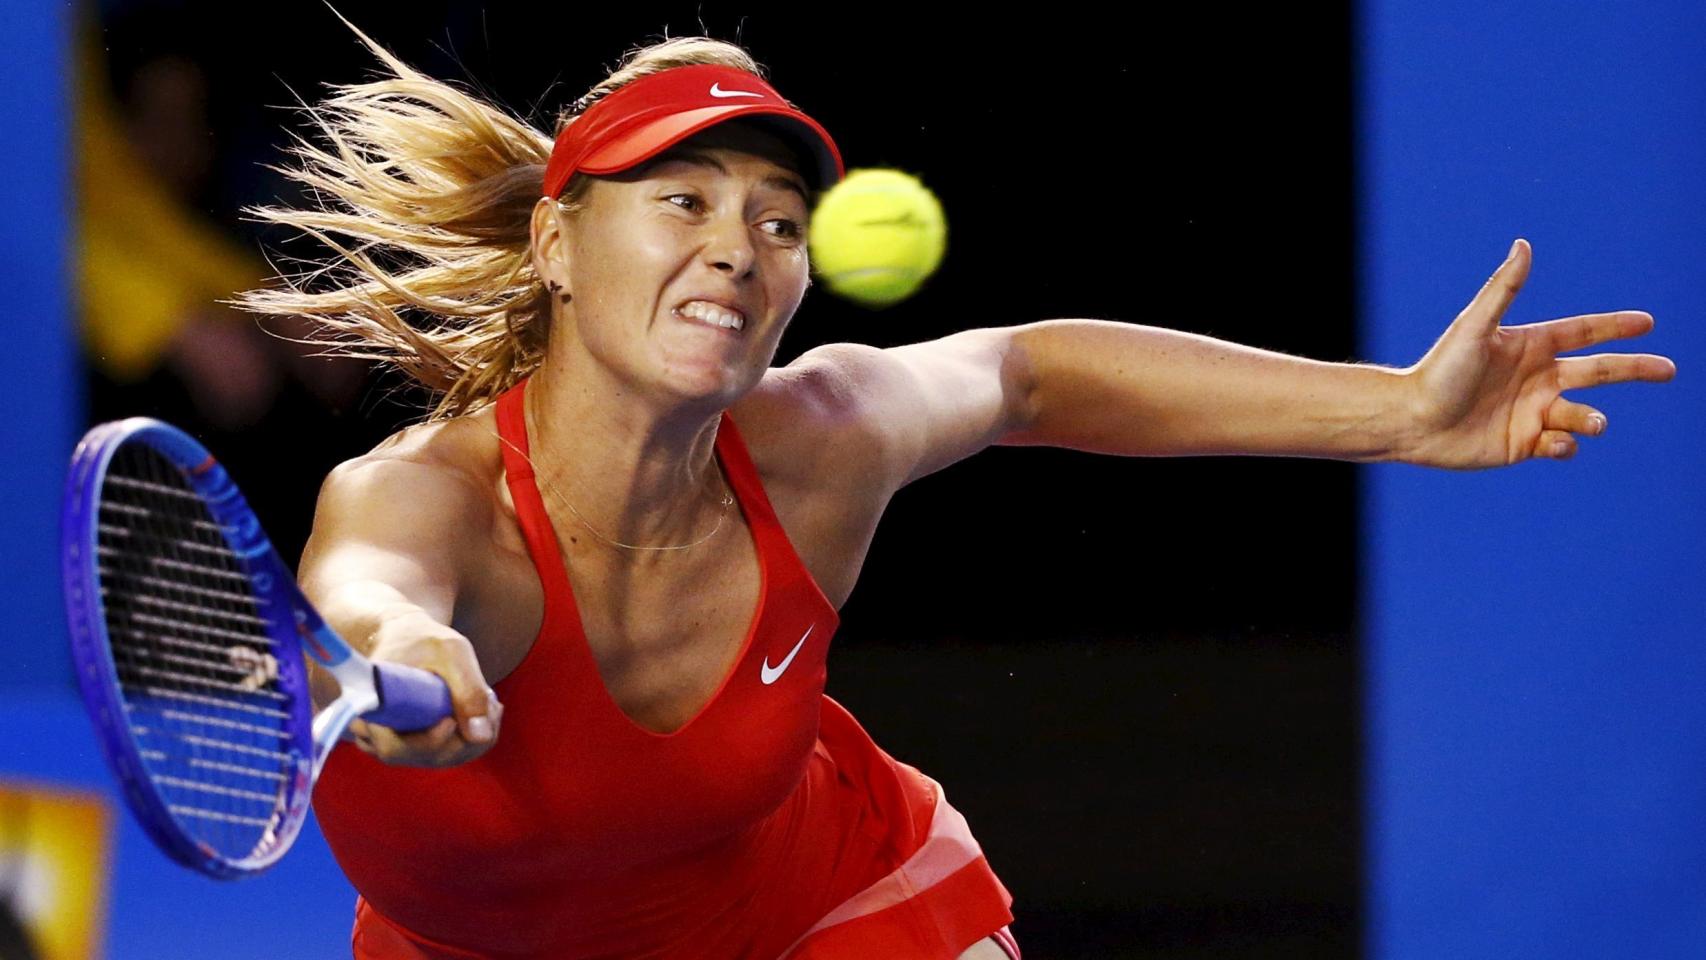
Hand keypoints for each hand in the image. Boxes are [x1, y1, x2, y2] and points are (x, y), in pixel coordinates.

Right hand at [340, 609, 504, 767]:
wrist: (407, 638)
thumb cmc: (423, 640)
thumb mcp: (450, 651)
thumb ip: (467, 688)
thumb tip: (480, 736)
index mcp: (372, 708)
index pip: (395, 747)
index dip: (429, 742)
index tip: (452, 720)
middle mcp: (377, 735)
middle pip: (426, 756)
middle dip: (466, 735)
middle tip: (490, 701)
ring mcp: (398, 745)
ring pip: (445, 757)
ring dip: (475, 734)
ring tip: (488, 699)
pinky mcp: (418, 747)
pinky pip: (453, 753)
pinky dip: (474, 737)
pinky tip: (483, 710)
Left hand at [1398, 239, 1675, 468]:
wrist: (1411, 421)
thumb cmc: (1438, 371)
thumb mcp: (1474, 327)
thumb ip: (1503, 289)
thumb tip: (1523, 245)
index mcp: (1529, 347)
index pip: (1582, 332)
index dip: (1614, 327)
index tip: (1648, 322)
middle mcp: (1537, 378)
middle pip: (1598, 371)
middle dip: (1634, 369)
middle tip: (1669, 369)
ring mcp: (1533, 412)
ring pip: (1582, 413)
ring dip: (1592, 418)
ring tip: (1593, 422)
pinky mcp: (1524, 444)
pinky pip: (1561, 445)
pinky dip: (1566, 445)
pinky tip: (1552, 441)